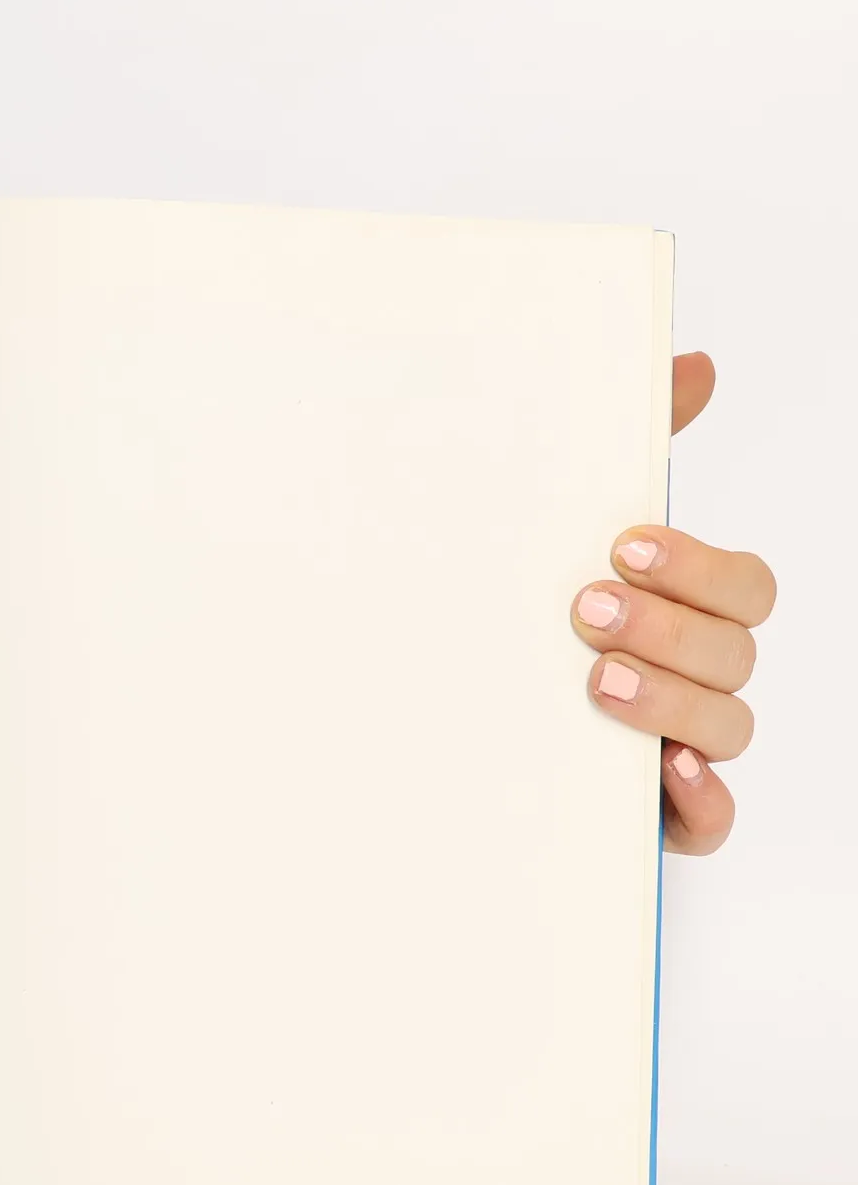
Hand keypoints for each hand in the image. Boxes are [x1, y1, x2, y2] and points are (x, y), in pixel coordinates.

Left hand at [574, 352, 774, 854]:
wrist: (441, 716)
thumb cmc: (529, 618)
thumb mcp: (558, 530)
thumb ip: (629, 452)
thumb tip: (690, 364)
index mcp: (689, 612)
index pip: (744, 587)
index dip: (697, 565)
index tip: (621, 543)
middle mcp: (697, 678)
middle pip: (737, 652)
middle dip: (669, 626)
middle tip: (585, 609)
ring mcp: (684, 745)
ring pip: (730, 726)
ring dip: (670, 699)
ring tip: (594, 681)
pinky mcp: (661, 813)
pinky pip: (713, 820)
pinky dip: (701, 798)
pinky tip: (664, 769)